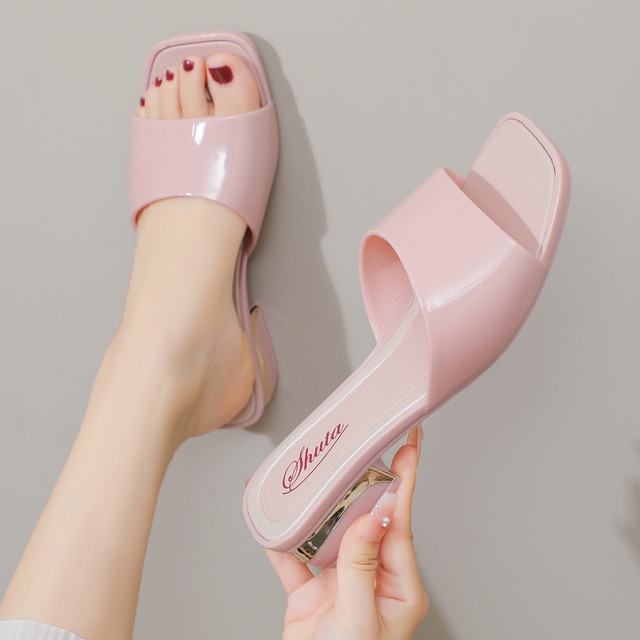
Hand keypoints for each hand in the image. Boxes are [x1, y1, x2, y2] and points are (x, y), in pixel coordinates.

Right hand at [268, 426, 428, 639]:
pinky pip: (294, 556)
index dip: (406, 478)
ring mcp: (340, 581)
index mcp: (398, 583)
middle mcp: (371, 576)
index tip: (412, 443)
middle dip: (360, 481)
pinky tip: (272, 516)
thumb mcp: (360, 620)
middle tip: (358, 445)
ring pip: (329, 530)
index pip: (401, 520)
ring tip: (315, 473)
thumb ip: (362, 564)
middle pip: (364, 516)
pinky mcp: (311, 591)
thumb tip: (374, 513)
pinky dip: (282, 537)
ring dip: (318, 505)